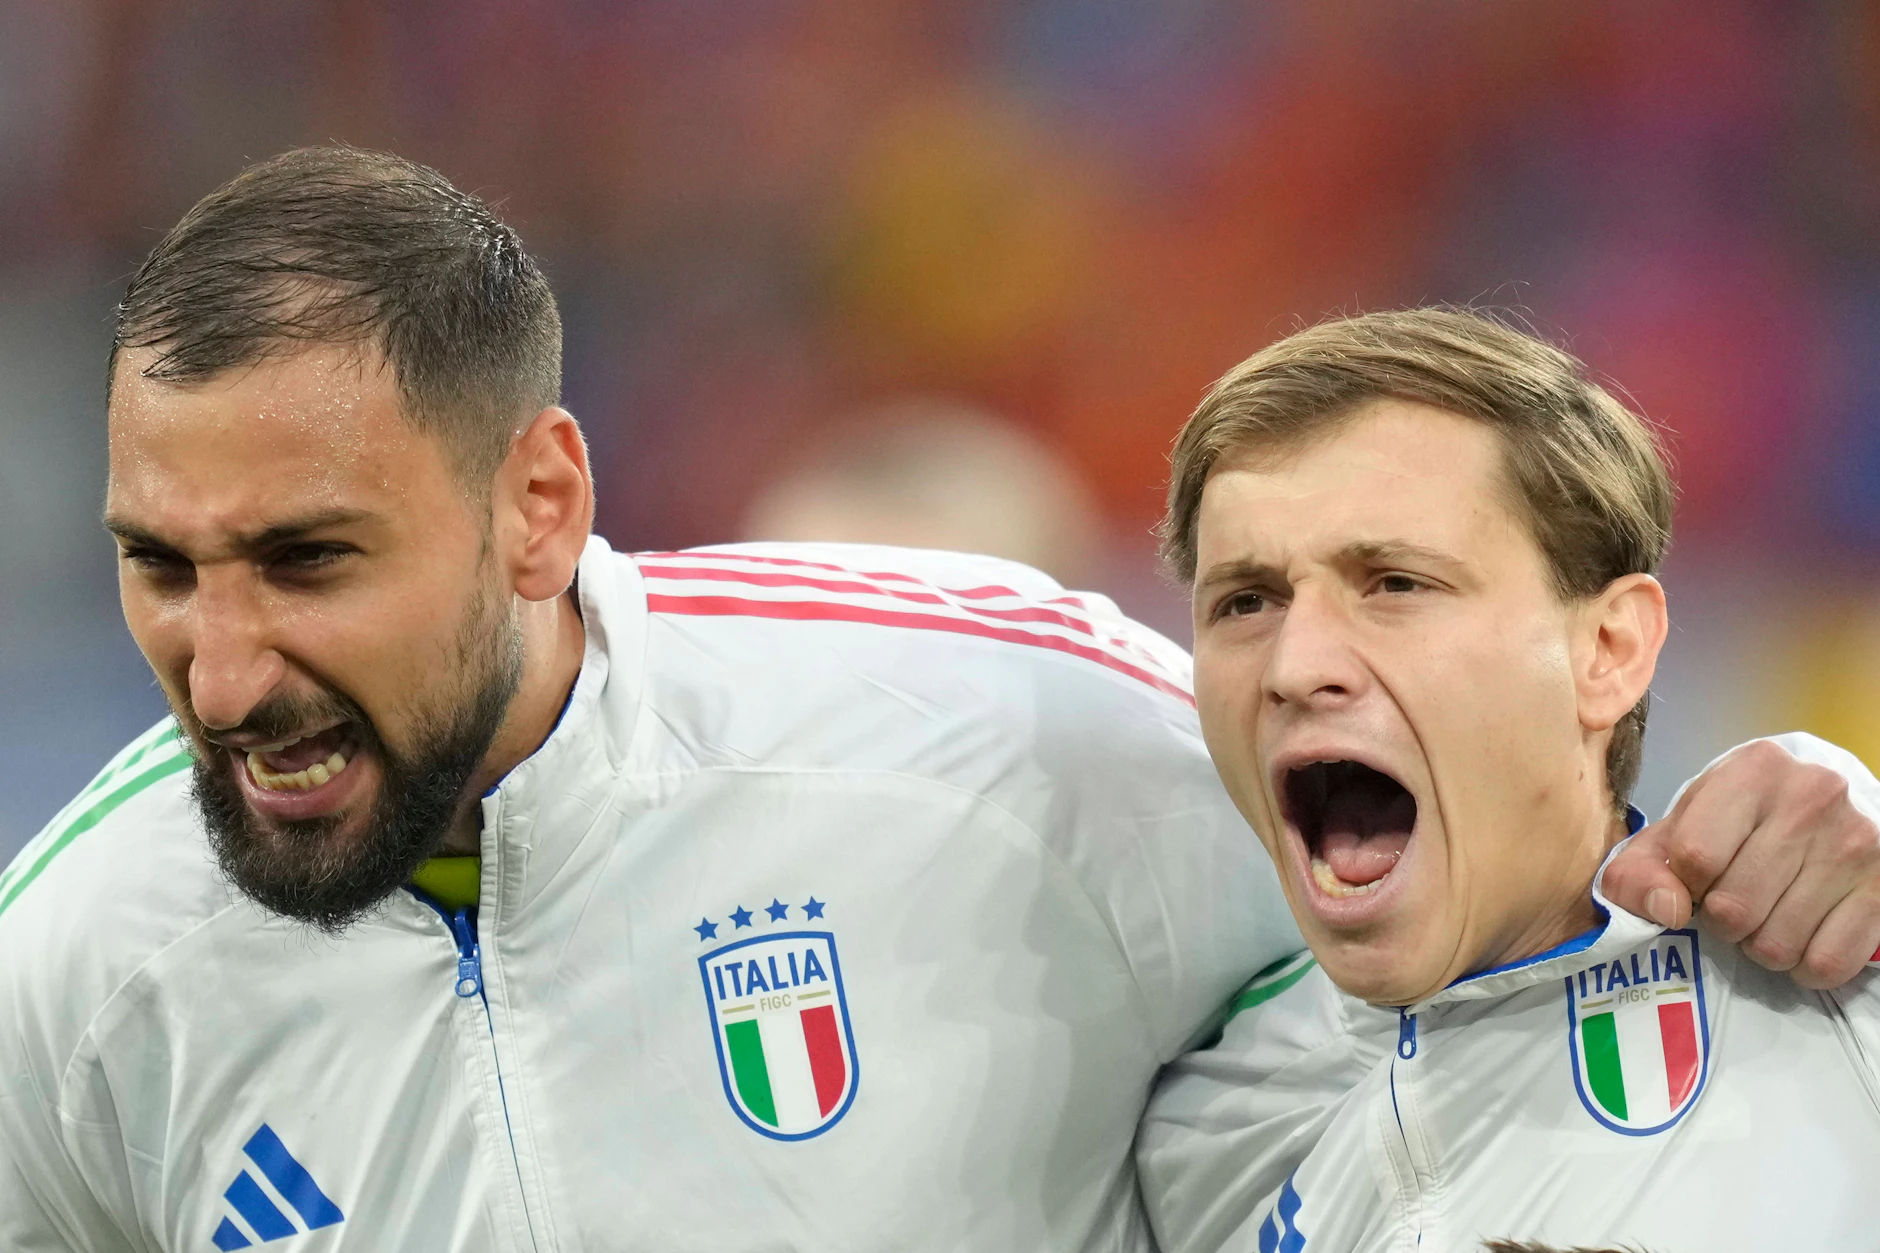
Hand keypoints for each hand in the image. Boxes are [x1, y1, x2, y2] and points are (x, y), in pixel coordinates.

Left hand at [1603, 738, 1879, 988]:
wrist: (1821, 812)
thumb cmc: (1733, 823)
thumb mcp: (1676, 831)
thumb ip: (1638, 870)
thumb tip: (1666, 911)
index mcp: (1752, 770)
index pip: (1694, 856)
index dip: (1685, 884)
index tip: (1696, 879)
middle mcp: (1811, 796)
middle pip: (1734, 908)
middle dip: (1722, 921)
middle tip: (1734, 902)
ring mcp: (1857, 842)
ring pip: (1778, 945)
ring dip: (1760, 946)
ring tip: (1767, 915)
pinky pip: (1826, 964)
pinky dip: (1803, 967)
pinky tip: (1802, 935)